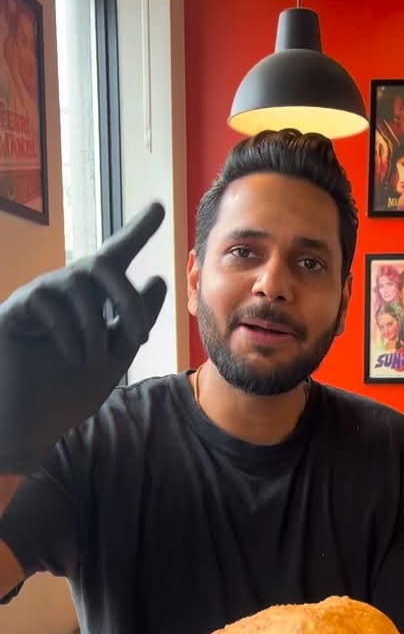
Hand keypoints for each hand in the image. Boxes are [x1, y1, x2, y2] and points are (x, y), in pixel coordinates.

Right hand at [0, 202, 166, 473]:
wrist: (28, 426)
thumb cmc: (66, 395)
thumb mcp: (114, 358)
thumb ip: (134, 323)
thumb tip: (157, 279)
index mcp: (91, 302)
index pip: (114, 258)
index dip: (135, 232)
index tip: (157, 207)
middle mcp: (64, 292)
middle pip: (105, 265)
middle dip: (129, 298)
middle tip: (140, 336)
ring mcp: (38, 298)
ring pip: (81, 284)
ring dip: (97, 328)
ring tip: (92, 363)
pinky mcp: (16, 309)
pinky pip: (52, 301)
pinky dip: (71, 334)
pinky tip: (71, 359)